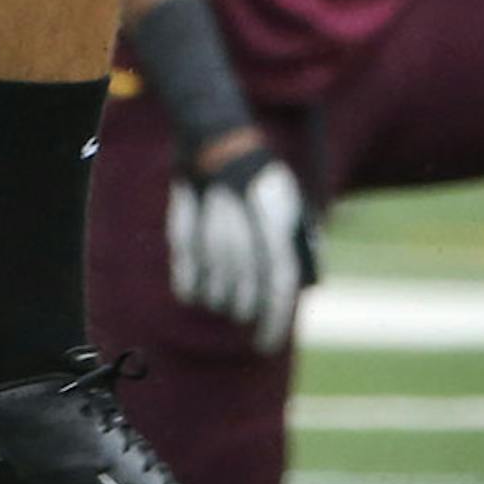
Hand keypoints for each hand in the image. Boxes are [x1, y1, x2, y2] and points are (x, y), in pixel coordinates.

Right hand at [165, 129, 319, 352]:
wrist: (218, 138)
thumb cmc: (260, 181)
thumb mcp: (290, 205)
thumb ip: (299, 244)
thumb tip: (300, 288)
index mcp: (275, 222)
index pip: (278, 286)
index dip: (274, 322)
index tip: (266, 345)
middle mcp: (243, 229)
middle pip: (245, 295)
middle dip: (247, 311)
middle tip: (245, 311)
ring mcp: (210, 230)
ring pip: (216, 292)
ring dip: (222, 301)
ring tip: (225, 295)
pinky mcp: (183, 229)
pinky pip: (186, 280)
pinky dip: (192, 291)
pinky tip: (198, 293)